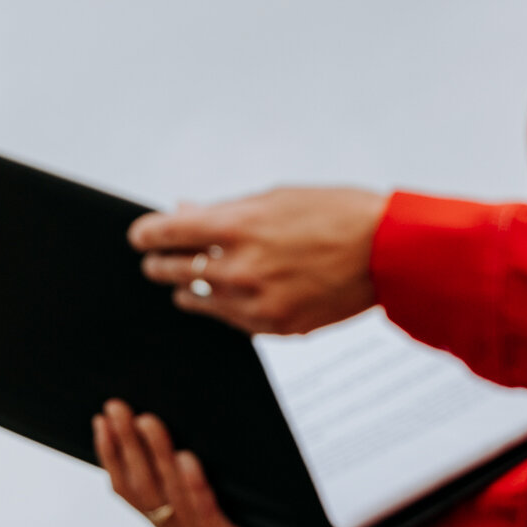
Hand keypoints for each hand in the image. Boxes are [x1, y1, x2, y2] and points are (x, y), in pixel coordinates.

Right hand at [92, 402, 309, 526]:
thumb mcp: (229, 470)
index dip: (112, 454)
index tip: (103, 417)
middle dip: (127, 446)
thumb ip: (194, 452)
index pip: (128, 490)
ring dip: (155, 456)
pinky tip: (187, 457)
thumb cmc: (276, 493)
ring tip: (149, 421)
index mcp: (172, 524)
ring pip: (168, 498)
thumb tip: (166, 401)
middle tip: (119, 407)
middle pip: (142, 491)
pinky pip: (204, 512)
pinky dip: (193, 484)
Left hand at [128, 187, 385, 335]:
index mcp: (237, 226)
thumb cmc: (334, 214)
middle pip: (176, 271)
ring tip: (182, 287)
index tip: (139, 238)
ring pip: (201, 301)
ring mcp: (258, 303)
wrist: (387, 252)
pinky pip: (233, 322)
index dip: (146, 235)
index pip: (167, 233)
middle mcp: (241, 268)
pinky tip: (222, 302)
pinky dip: (223, 309)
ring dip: (188, 291)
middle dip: (160, 265)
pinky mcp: (278, 327)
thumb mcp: (276, 198)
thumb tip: (184, 210)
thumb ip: (225, 210)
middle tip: (154, 263)